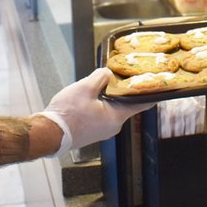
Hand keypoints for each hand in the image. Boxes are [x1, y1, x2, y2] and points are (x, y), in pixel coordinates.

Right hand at [39, 68, 153, 156]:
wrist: (49, 133)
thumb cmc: (68, 114)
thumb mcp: (85, 88)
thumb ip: (101, 77)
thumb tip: (108, 73)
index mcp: (117, 117)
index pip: (141, 104)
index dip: (149, 92)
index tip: (156, 83)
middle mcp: (113, 127)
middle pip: (124, 104)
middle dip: (122, 90)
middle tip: (121, 75)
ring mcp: (102, 131)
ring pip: (111, 109)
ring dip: (108, 97)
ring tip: (101, 83)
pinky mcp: (92, 131)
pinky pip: (101, 114)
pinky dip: (99, 104)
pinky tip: (89, 96)